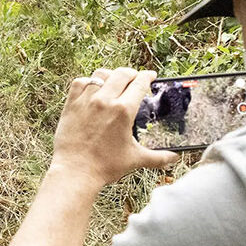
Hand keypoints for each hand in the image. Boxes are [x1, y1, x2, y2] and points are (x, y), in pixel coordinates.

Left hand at [52, 67, 178, 184]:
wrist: (75, 171)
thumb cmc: (105, 166)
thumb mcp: (135, 159)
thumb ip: (158, 157)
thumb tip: (174, 158)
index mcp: (124, 110)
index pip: (140, 83)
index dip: (148, 76)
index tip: (151, 76)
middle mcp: (105, 100)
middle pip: (122, 74)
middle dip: (132, 73)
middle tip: (135, 78)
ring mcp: (86, 101)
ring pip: (100, 75)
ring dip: (111, 75)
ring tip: (114, 80)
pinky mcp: (71, 105)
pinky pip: (79, 83)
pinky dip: (88, 81)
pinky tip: (92, 87)